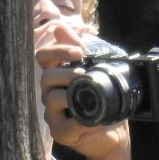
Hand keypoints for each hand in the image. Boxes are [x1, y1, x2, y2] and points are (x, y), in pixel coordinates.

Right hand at [36, 22, 130, 159]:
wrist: (114, 131)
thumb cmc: (103, 99)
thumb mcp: (96, 71)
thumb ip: (80, 49)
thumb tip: (59, 27)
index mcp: (58, 76)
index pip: (44, 57)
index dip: (56, 51)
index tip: (78, 52)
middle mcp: (51, 93)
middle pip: (46, 77)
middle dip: (66, 74)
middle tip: (83, 75)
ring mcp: (53, 113)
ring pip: (51, 99)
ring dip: (70, 94)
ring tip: (88, 94)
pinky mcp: (60, 132)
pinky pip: (64, 125)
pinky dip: (80, 120)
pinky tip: (92, 118)